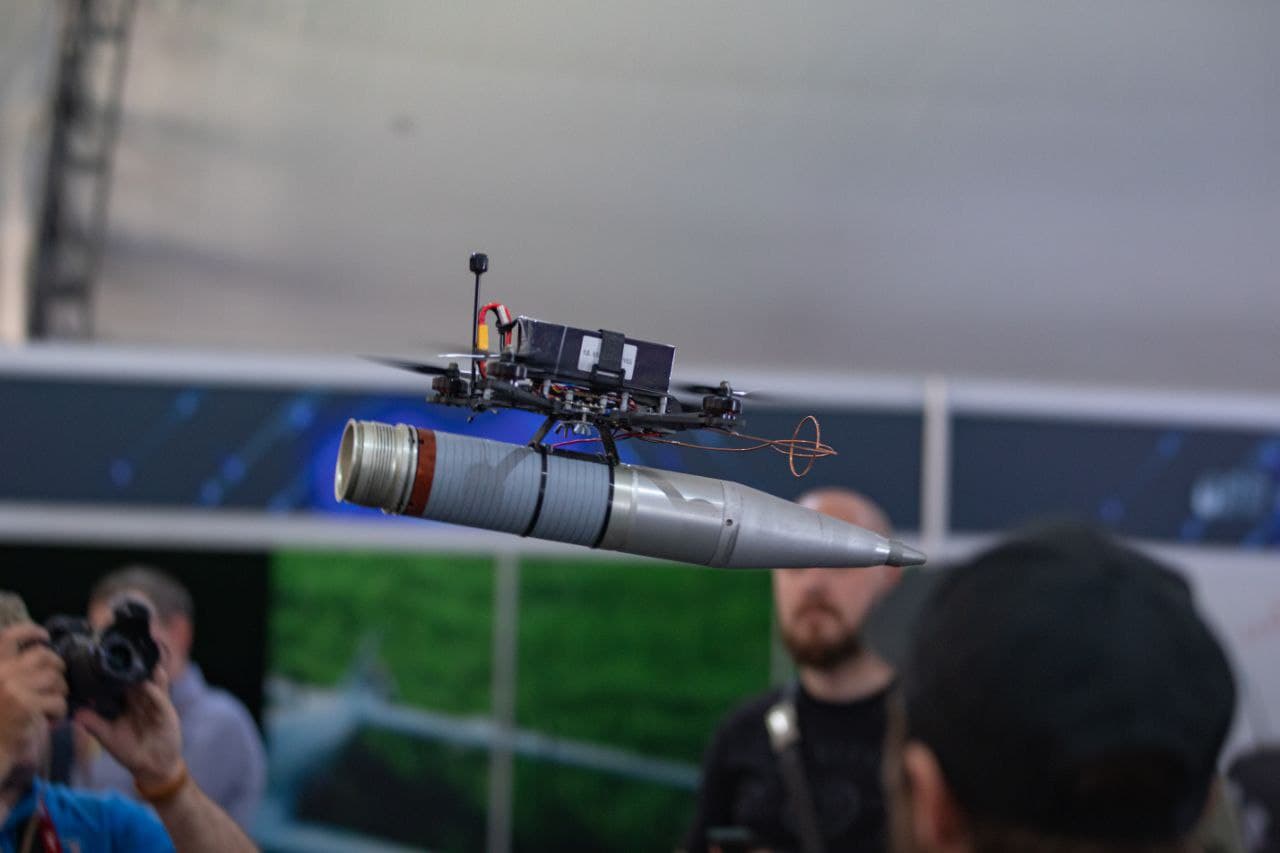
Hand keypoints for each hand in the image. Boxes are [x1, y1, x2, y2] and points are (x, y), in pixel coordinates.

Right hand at [0, 624, 66, 764]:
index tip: (44, 635)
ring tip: (51, 706)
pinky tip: (51, 720)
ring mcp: (13, 689)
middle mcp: (1, 674)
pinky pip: (58, 701)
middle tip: (58, 682)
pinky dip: (59, 711)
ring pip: (55, 679)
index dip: (29, 631)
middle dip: (57, 666)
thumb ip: (13, 670)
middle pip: (43, 656)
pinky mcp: (27, 705)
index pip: (8, 637)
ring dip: (60, 693)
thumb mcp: (1, 688)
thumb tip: (40, 647)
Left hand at [75, 665, 182, 789]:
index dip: (115, 670)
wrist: (152, 767)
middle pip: (138, 676)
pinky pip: (160, 698)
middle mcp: (143, 699)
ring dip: (147, 670)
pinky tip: (146, 684)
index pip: (122, 681)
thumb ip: (94, 724)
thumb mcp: (108, 737)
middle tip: (120, 649)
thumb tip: (76, 712)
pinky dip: (154, 690)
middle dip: (132, 664)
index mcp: (129, 702)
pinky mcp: (165, 712)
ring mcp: (156, 703)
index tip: (103, 658)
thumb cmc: (131, 751)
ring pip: (152, 681)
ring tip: (137, 658)